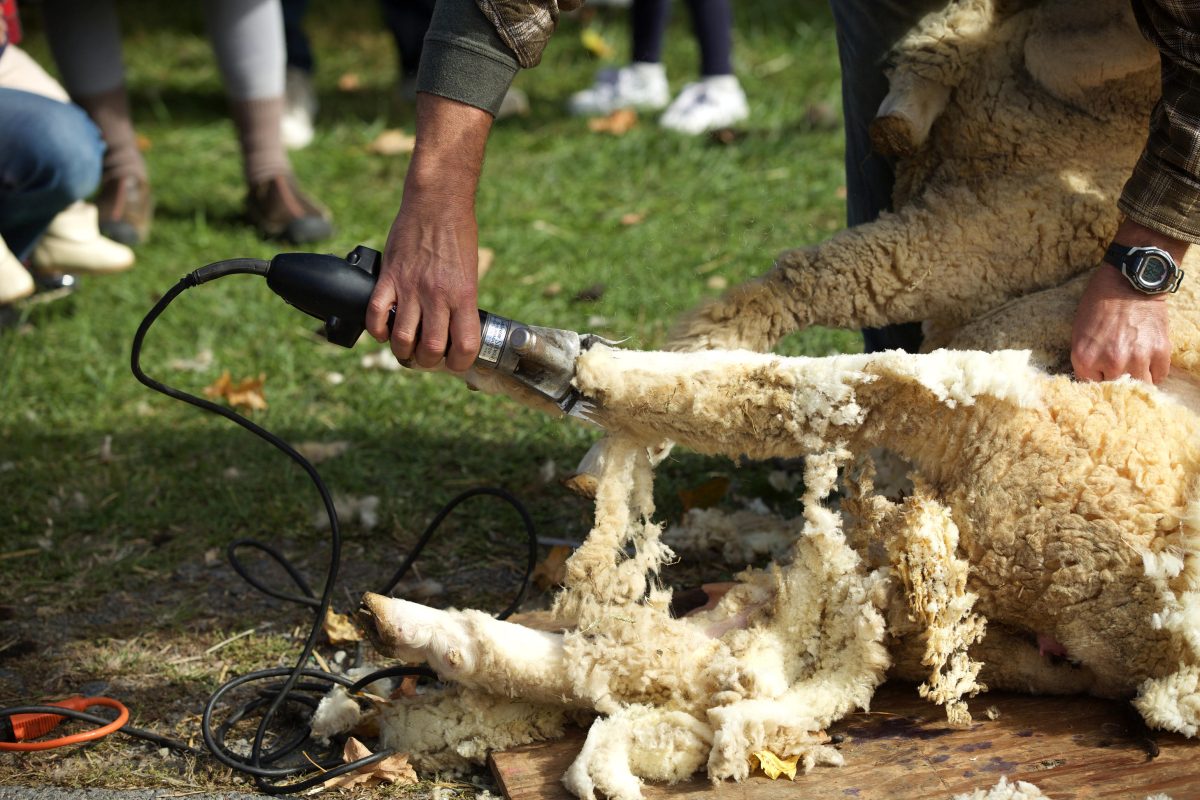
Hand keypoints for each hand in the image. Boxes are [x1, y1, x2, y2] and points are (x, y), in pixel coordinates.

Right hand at [365, 93, 493, 371]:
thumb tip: (453, 332)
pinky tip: (383, 330)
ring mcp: (411, 286)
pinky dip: (378, 330)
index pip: (464, 346)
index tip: (454, 361)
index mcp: (464, 296)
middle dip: (426, 362)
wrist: (437, 202)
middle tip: (424, 357)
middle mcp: (438, 295)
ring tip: (403, 348)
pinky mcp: (389, 276)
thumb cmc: (458, 235)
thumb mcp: (469, 273)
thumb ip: (461, 303)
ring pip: (402, 338)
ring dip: (401, 351)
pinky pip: (377, 314)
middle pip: (430, 349)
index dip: (459, 363)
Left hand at [1070, 219, 1182, 383]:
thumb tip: (1094, 379)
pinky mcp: (1160, 351)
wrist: (1130, 281)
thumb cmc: (1099, 303)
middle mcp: (1111, 362)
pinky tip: (1149, 362)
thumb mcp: (1080, 331)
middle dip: (1116, 381)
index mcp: (1085, 358)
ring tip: (1135, 369)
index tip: (1100, 375)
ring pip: (1140, 387)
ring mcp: (1138, 358)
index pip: (1089, 387)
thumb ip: (1087, 359)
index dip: (1096, 379)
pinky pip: (1160, 376)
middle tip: (1118, 372)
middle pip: (1115, 390)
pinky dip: (1155, 372)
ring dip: (1138, 380)